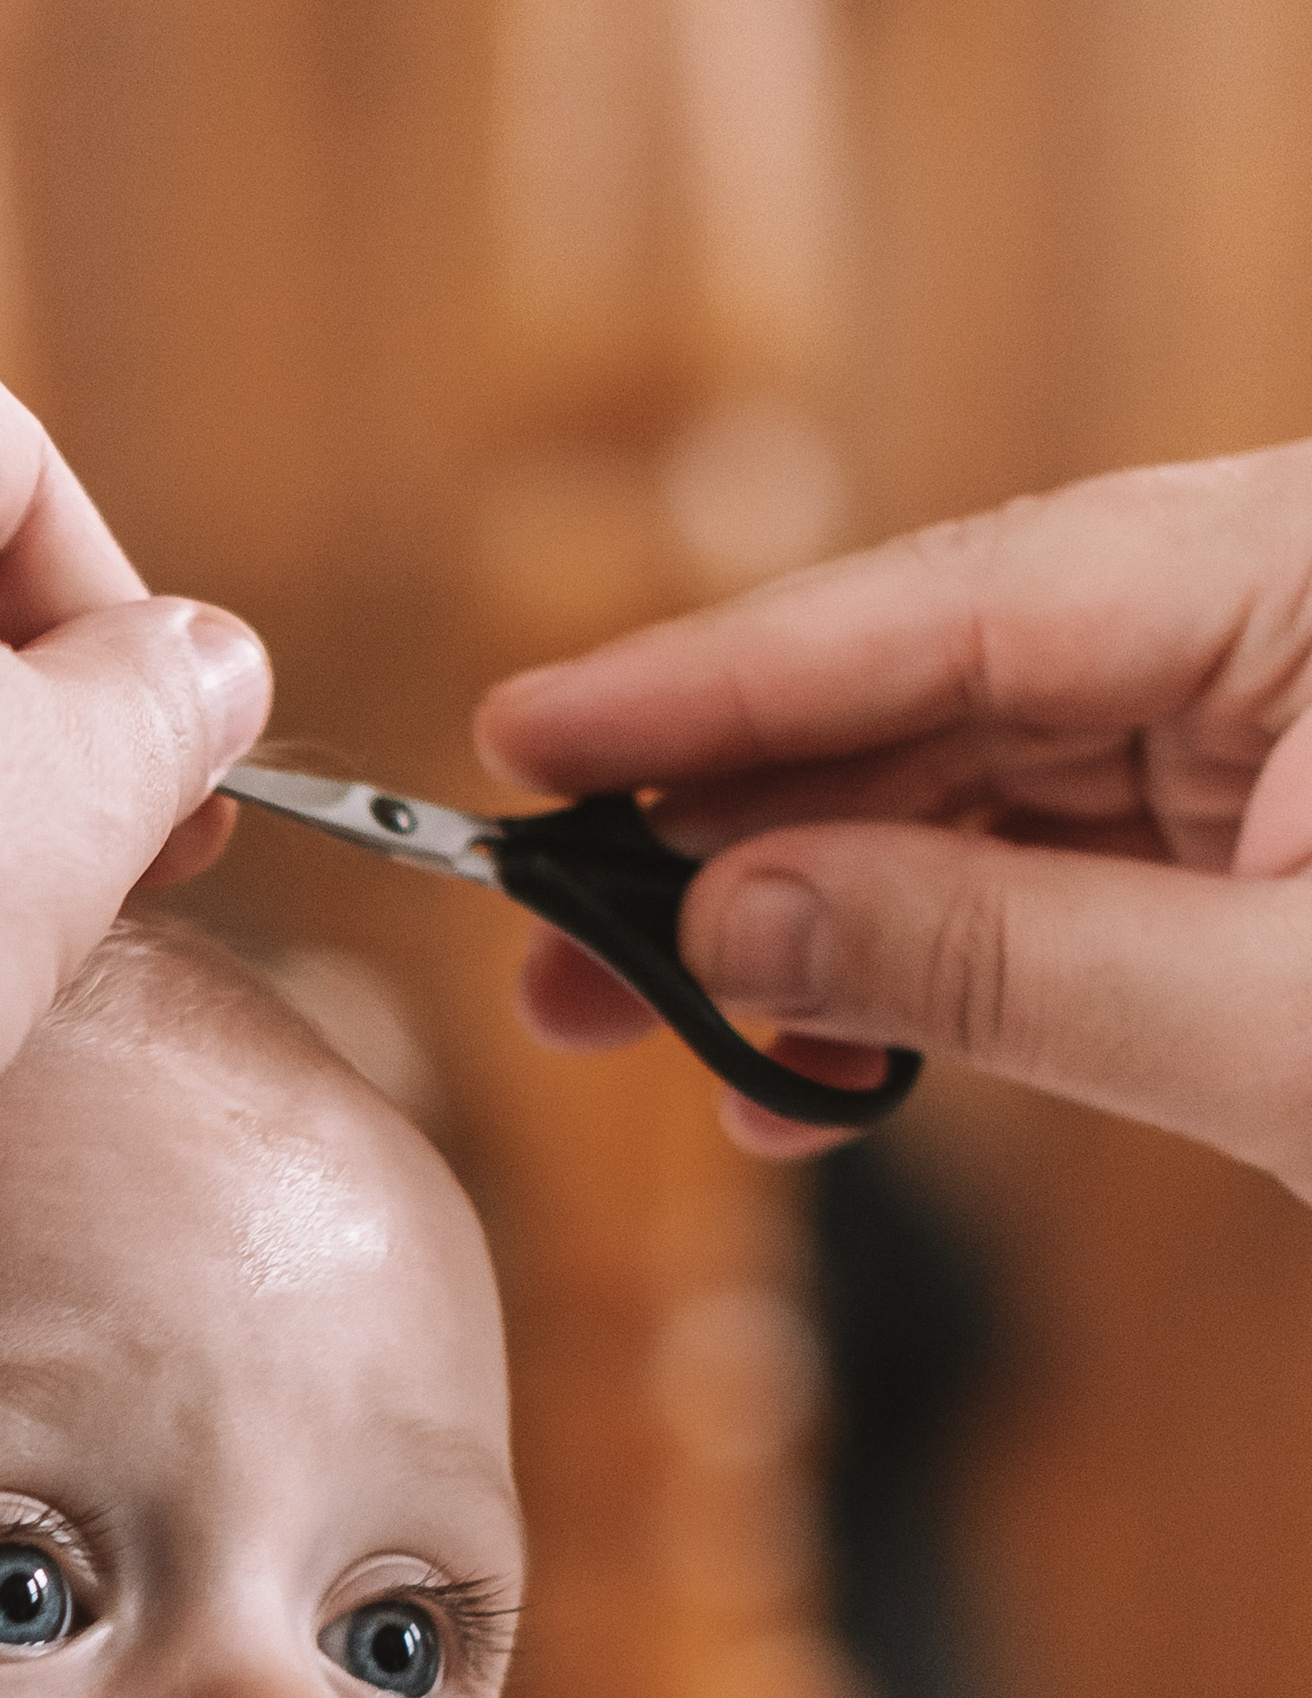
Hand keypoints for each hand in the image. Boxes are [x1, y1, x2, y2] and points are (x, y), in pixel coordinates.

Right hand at [475, 446, 1311, 1191]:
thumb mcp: (1270, 1029)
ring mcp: (1273, 715)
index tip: (532, 733)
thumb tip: (730, 919)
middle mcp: (1280, 606)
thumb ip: (995, 961)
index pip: (962, 597)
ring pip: (973, 787)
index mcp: (1310, 566)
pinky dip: (924, 970)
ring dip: (801, 915)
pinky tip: (805, 1063)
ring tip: (633, 1015)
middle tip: (548, 933)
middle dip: (732, 821)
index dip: (721, 678)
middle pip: (941, 683)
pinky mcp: (1261, 827)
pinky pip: (1049, 874)